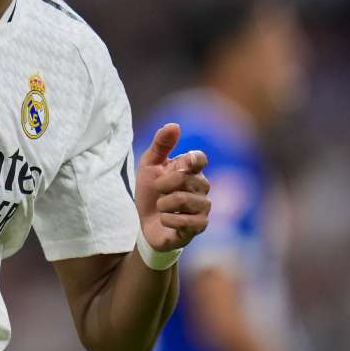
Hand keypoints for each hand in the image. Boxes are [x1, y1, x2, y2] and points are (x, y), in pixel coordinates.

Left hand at [135, 123, 210, 251]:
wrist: (146, 224)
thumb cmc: (150, 193)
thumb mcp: (149, 166)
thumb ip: (161, 145)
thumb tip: (174, 125)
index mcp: (192, 169)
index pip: (200, 158)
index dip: (193, 159)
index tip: (184, 162)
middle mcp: (202, 186)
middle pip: (184, 178)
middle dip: (162, 185)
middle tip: (158, 191)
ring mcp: (203, 206)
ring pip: (183, 199)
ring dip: (163, 205)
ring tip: (162, 207)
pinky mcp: (200, 225)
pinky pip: (184, 221)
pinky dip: (167, 220)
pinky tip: (166, 220)